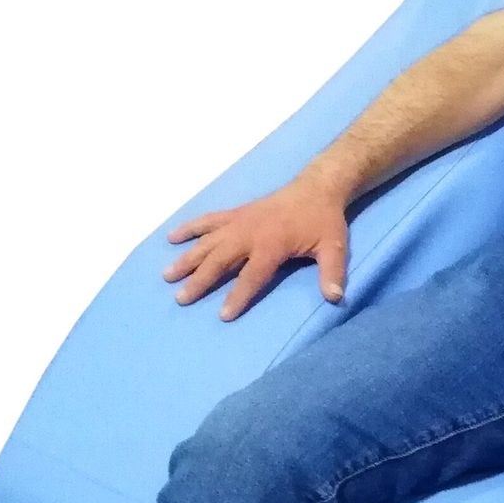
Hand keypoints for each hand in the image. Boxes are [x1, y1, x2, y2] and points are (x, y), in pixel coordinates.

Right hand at [162, 177, 349, 320]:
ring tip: (168, 275)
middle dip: (200, 280)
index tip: (223, 315)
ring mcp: (239, 221)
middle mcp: (249, 232)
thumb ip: (333, 273)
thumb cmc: (324, 220)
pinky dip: (189, 228)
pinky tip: (171, 238)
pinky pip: (208, 220)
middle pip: (220, 259)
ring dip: (187, 258)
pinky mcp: (235, 213)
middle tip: (181, 299)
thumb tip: (335, 298)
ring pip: (207, 241)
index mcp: (272, 244)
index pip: (252, 275)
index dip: (238, 295)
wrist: (316, 187)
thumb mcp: (334, 247)